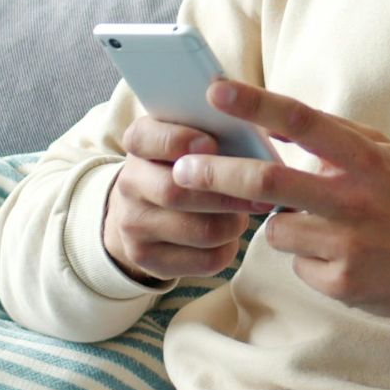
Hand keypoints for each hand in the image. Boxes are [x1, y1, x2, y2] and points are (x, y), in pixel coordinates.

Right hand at [103, 115, 273, 282]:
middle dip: (225, 193)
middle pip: (175, 192)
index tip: (210, 144)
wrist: (145, 208)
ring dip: (234, 223)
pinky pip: (204, 260)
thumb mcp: (191, 136)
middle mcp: (129, 183)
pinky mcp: (147, 258)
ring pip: (199, 230)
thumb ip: (215, 129)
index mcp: (139, 143)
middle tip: (260, 192)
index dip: (178, 141)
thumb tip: (256, 136)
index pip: (145, 139)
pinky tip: (231, 235)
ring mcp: (133, 224)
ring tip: (246, 213)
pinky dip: (229, 248)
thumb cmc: (185, 162)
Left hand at [169, 81, 389, 337]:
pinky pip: (299, 265)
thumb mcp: (386, 155)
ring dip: (284, 226)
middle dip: (217, 174)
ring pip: (277, 230)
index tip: (215, 91)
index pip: (300, 121)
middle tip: (182, 171)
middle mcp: (353, 197)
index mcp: (363, 157)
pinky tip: (347, 258)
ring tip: (325, 228)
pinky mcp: (343, 281)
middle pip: (267, 179)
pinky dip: (310, 260)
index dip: (254, 104)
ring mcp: (347, 242)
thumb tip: (280, 123)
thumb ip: (337, 140)